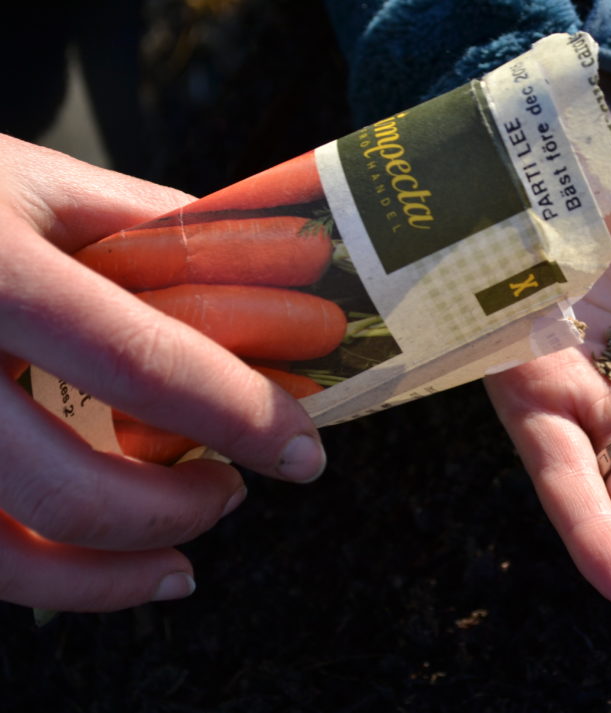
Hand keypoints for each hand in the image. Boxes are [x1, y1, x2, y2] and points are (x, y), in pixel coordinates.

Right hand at [0, 135, 325, 611]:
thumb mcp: (34, 182)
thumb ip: (152, 225)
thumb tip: (283, 261)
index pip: (143, 362)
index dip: (241, 417)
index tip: (302, 454)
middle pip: (72, 487)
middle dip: (179, 509)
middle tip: (233, 492)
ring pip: (6, 556)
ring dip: (114, 576)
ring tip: (179, 559)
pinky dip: (45, 581)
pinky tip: (98, 574)